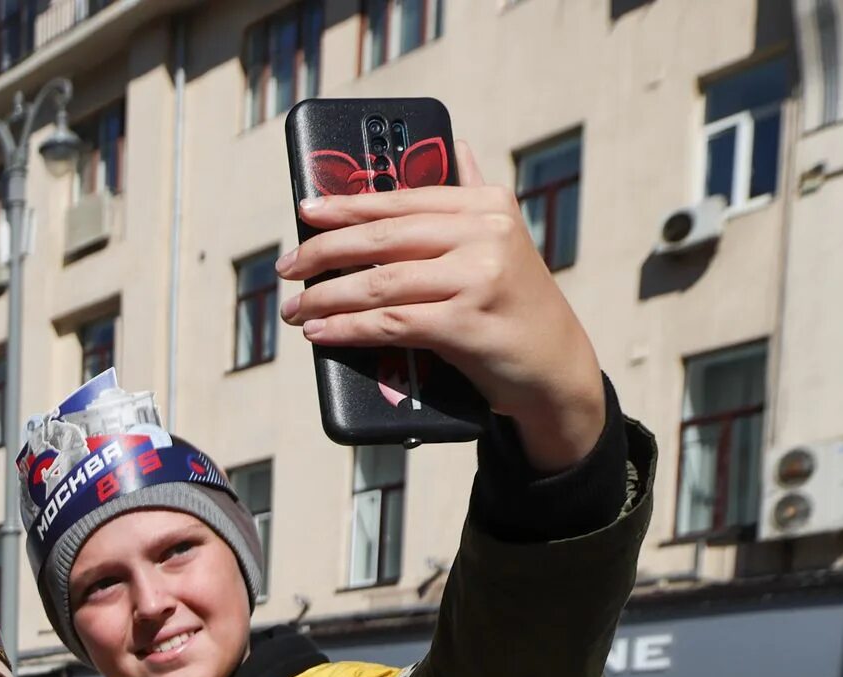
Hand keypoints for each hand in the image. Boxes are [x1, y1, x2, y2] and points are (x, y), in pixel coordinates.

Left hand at [280, 140, 605, 469]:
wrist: (556, 366)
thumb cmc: (515, 304)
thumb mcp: (503, 239)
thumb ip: (472, 193)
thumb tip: (455, 145)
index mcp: (487, 205)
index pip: (403, 199)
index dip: (348, 205)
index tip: (306, 212)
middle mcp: (485, 234)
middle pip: (384, 238)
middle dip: (324, 252)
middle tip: (286, 267)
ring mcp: (478, 279)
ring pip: (381, 283)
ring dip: (326, 297)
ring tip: (295, 308)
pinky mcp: (466, 324)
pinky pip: (391, 323)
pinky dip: (348, 328)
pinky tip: (321, 332)